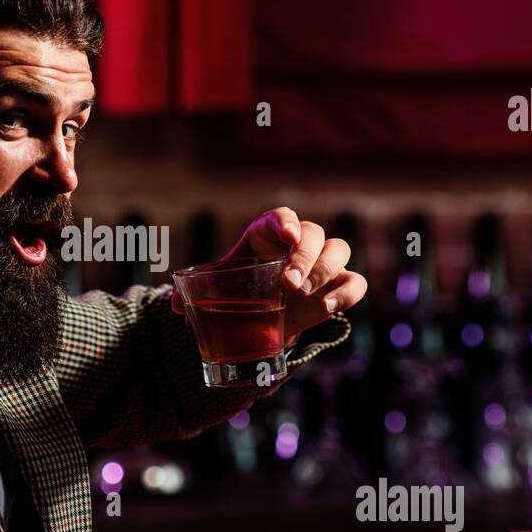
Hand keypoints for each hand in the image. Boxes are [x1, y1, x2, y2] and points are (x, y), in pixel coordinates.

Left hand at [171, 207, 366, 341]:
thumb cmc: (241, 290)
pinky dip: (346, 293)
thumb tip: (177, 304)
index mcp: (268, 234)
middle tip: (289, 283)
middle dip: (304, 255)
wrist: (263, 315)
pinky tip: (327, 307)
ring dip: (325, 269)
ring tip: (303, 294)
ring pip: (340, 249)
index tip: (286, 236)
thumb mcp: (218, 288)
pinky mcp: (339, 286)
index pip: (282, 216)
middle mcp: (300, 242)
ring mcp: (324, 263)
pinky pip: (355, 282)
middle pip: (314, 232)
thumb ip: (197, 292)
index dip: (286, 222)